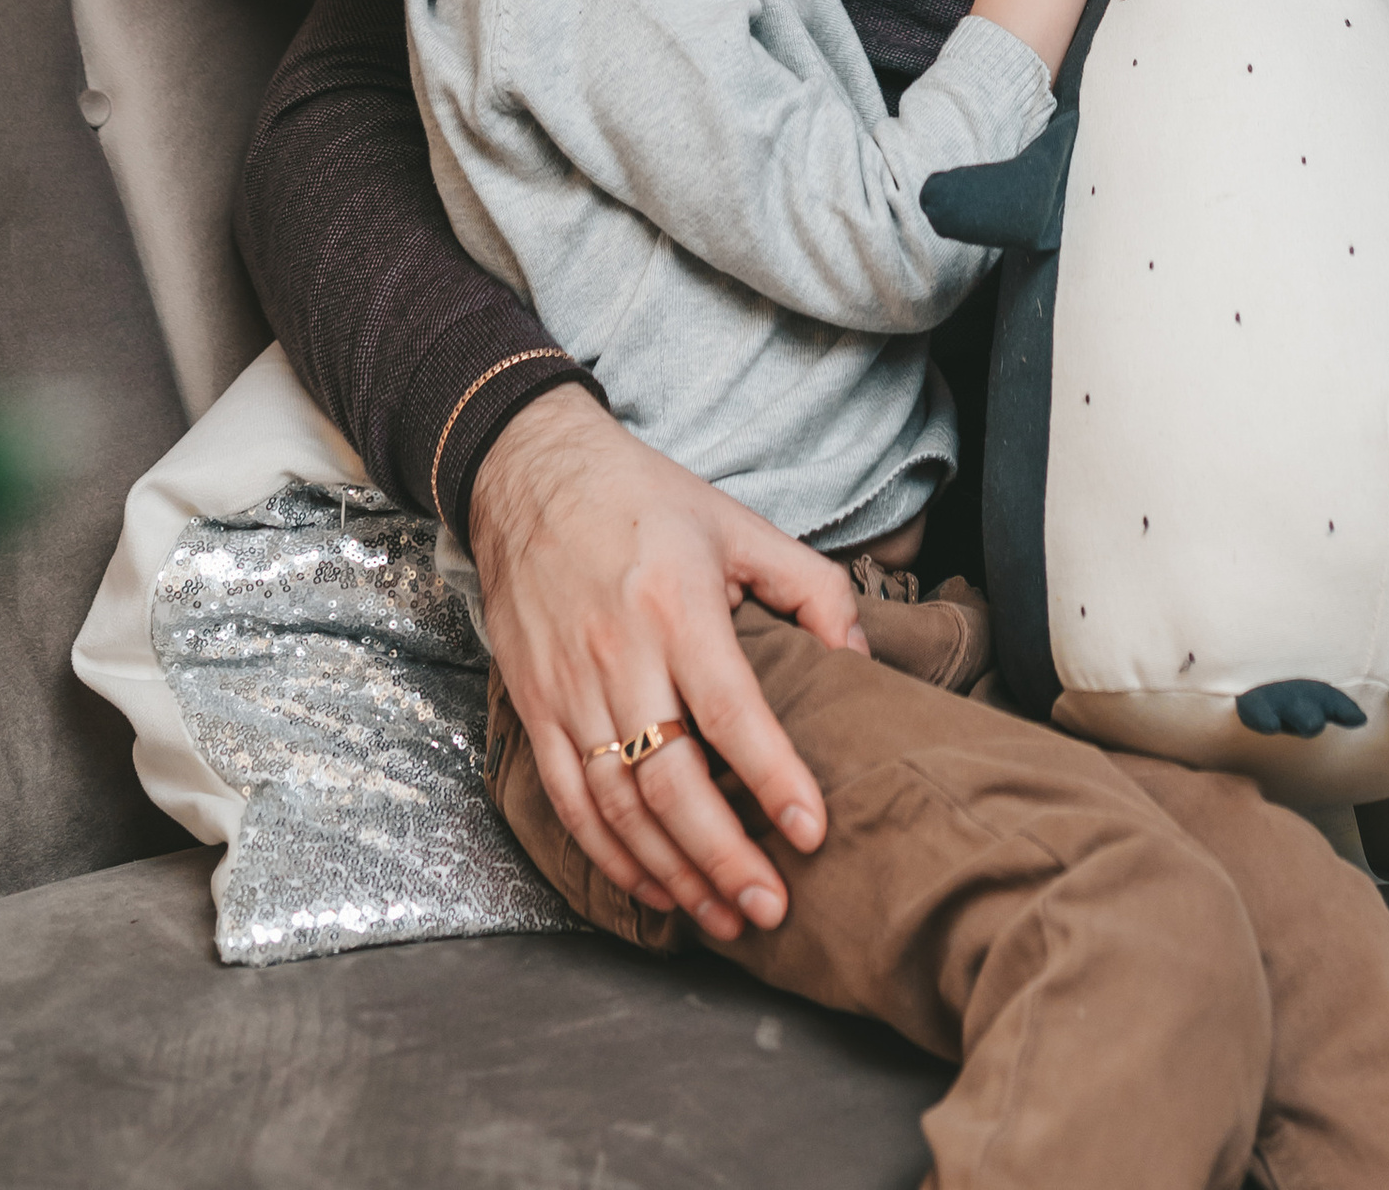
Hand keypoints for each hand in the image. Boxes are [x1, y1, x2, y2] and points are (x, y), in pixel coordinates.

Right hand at [469, 388, 868, 939]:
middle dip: (723, 856)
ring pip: (618, 805)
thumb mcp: (737, 524)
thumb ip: (810, 587)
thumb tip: (860, 658)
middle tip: (771, 908)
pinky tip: (654, 886)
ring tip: (724, 916)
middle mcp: (617, 653)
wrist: (528, 473)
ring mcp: (567, 687)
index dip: (772, 777)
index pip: (729, 710)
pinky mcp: (534, 707)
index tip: (812, 832)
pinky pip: (570, 800)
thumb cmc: (644, 500)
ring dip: (672, 872)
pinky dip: (610, 855)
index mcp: (675, 605)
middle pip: (669, 779)